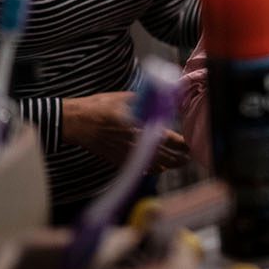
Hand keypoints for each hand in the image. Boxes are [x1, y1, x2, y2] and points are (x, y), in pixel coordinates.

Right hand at [62, 92, 189, 172]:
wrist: (77, 123)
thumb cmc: (101, 107)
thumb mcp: (127, 99)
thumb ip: (148, 102)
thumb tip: (165, 100)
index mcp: (142, 128)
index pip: (172, 140)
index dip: (184, 144)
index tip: (191, 144)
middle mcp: (138, 145)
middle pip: (167, 156)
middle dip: (180, 157)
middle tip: (189, 156)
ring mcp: (128, 155)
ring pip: (155, 165)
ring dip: (169, 165)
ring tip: (178, 163)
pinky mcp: (118, 160)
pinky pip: (139, 169)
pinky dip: (151, 169)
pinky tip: (157, 168)